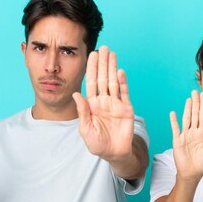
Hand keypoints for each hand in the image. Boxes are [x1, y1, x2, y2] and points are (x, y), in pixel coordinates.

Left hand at [72, 46, 133, 161]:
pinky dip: (123, 82)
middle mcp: (104, 101)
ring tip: (112, 53)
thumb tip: (76, 94)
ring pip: (113, 82)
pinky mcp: (126, 108)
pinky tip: (120, 71)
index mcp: (92, 104)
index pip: (91, 82)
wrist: (114, 153)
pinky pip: (124, 93)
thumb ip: (82, 112)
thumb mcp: (86, 129)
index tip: (91, 55)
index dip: (91, 69)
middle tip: (103, 47)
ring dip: (112, 68)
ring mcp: (115, 103)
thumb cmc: (98, 144)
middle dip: (102, 63)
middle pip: (102, 78)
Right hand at [170, 90, 202, 181]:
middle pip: (195, 114)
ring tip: (188, 98)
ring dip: (187, 108)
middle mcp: (194, 132)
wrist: (192, 174)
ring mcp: (185, 136)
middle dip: (196, 103)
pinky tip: (173, 113)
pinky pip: (175, 129)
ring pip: (186, 119)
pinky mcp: (177, 141)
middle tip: (195, 91)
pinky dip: (174, 121)